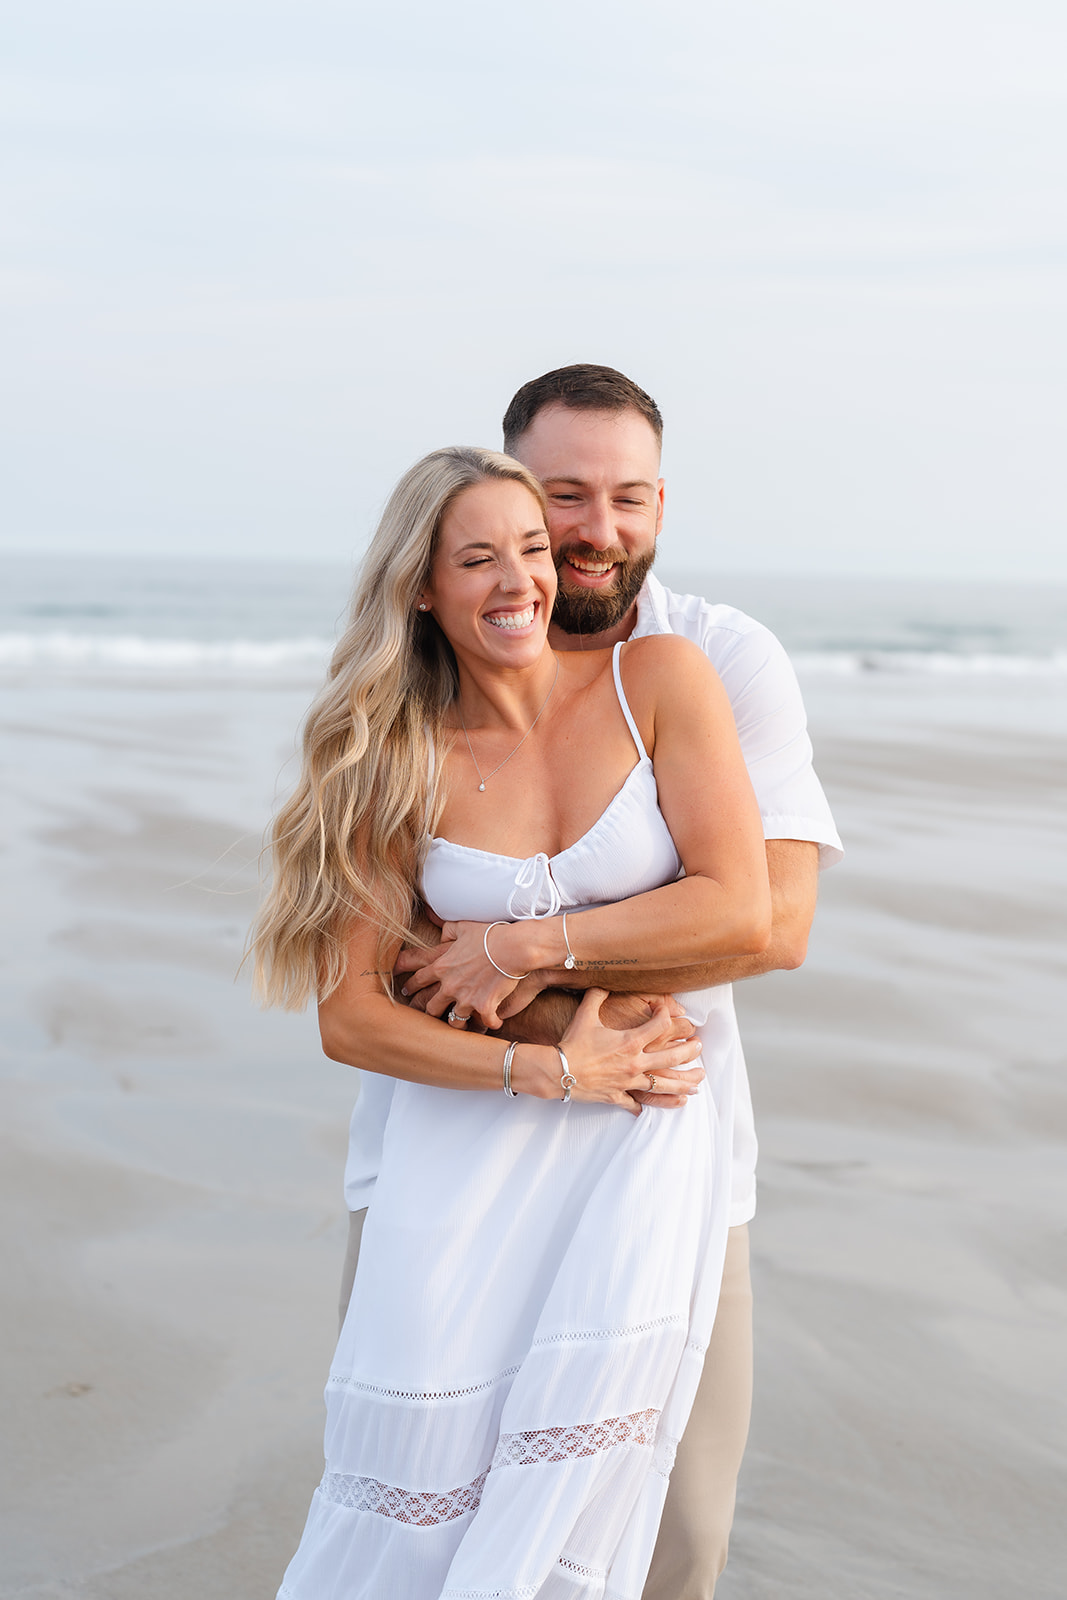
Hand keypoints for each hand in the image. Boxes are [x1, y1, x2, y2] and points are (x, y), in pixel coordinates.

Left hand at [401, 921, 520, 1030]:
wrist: (512, 947)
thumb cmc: (489, 934)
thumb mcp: (464, 926)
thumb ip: (448, 930)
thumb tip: (441, 933)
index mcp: (442, 966)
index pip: (418, 979)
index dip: (410, 986)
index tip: (405, 991)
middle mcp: (449, 986)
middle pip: (430, 1006)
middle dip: (428, 1011)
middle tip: (427, 1015)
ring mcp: (466, 999)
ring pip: (454, 1021)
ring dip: (458, 1022)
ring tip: (461, 1024)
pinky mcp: (483, 1007)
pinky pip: (485, 1023)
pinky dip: (490, 1023)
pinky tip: (494, 1023)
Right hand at [554, 989, 703, 1116]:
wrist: (558, 1070)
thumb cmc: (572, 1042)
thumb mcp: (586, 1013)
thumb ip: (598, 995)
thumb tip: (604, 983)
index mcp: (631, 1040)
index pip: (662, 1024)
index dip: (666, 1013)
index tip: (665, 1010)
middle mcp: (636, 1062)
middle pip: (674, 1057)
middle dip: (691, 1051)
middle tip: (700, 1046)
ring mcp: (629, 1081)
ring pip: (664, 1085)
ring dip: (684, 1084)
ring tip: (697, 1083)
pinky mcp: (618, 1096)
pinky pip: (636, 1102)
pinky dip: (646, 1105)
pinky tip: (655, 1106)